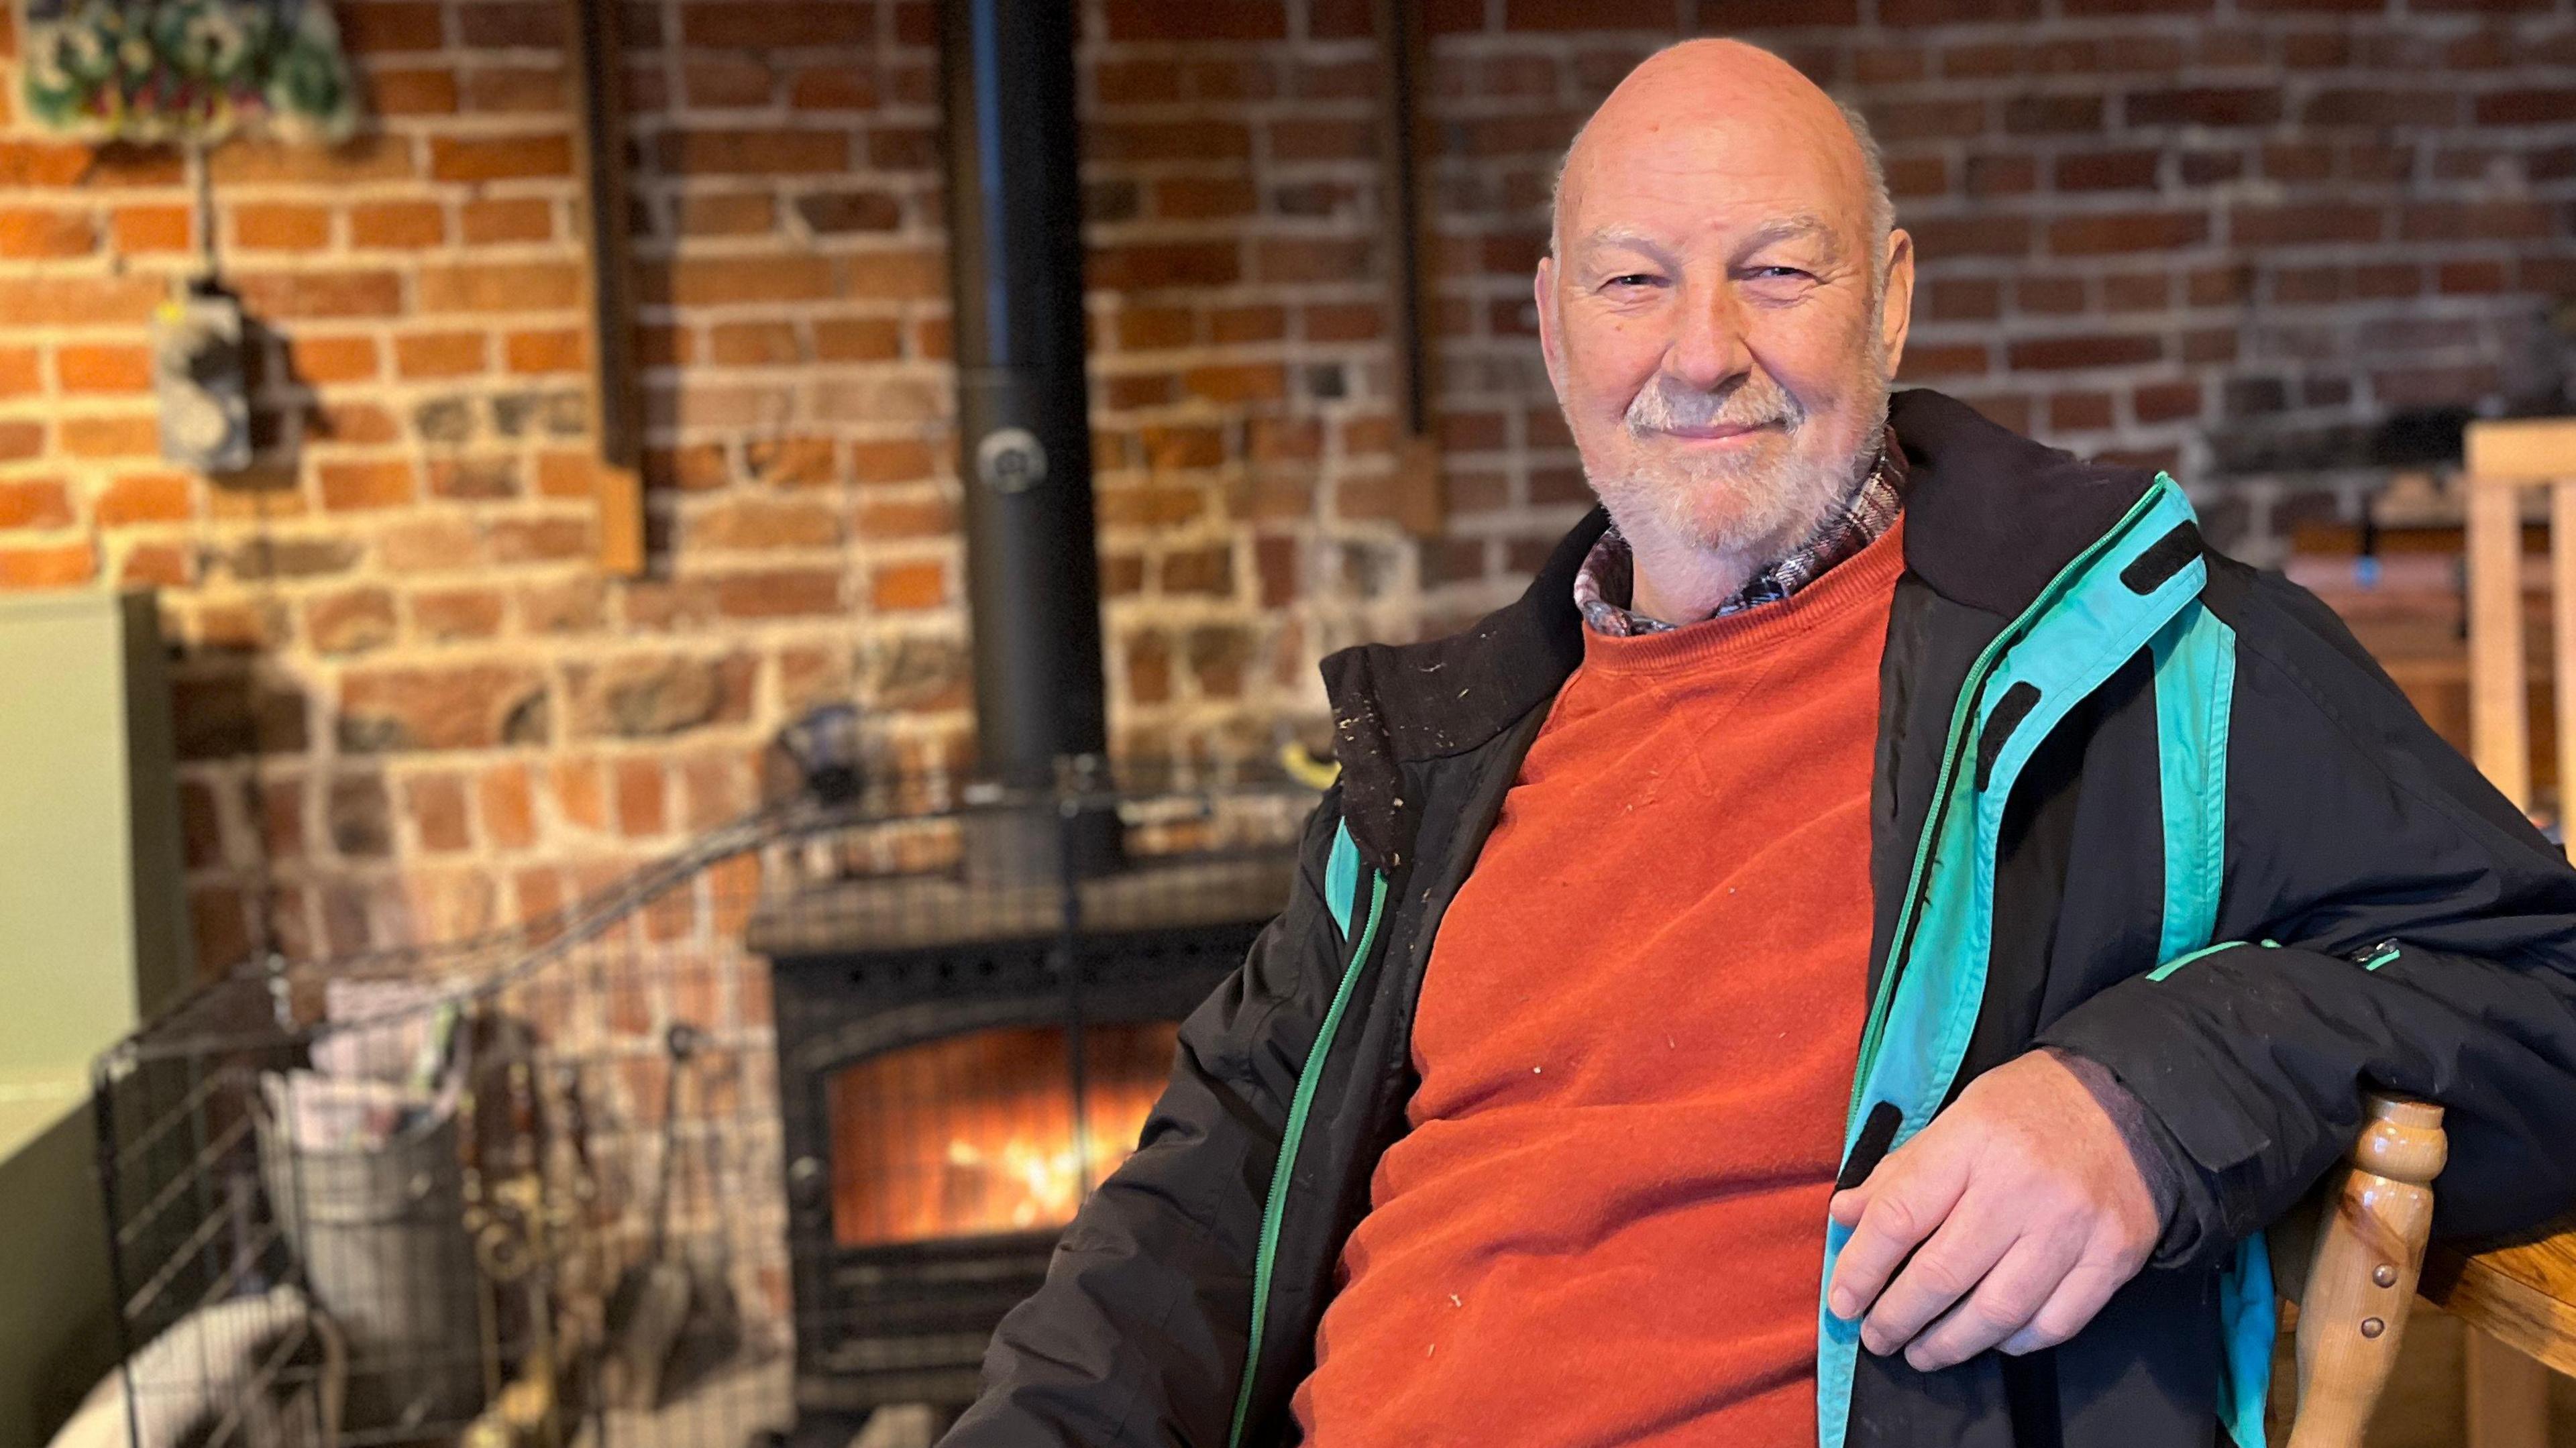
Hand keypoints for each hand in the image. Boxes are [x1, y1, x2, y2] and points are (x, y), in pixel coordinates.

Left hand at [1825, 1049, 2160, 1370]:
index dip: (1861, 1267)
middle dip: (1897, 1318)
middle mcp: (2020, 1188)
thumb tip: (1845, 1216)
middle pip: (1942, 1274)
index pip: (1899, 1217)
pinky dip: (2014, 1343)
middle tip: (1877, 1337)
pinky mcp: (2112, 1258)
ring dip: (1948, 1344)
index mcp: (1971, 1142)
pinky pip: (2053, 1323)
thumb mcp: (1955, 1117)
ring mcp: (2071, 1227)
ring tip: (1921, 1352)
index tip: (1842, 1301)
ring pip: (1996, 1312)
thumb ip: (1901, 1171)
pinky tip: (1988, 1340)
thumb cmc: (2028, 1109)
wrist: (2130, 1102)